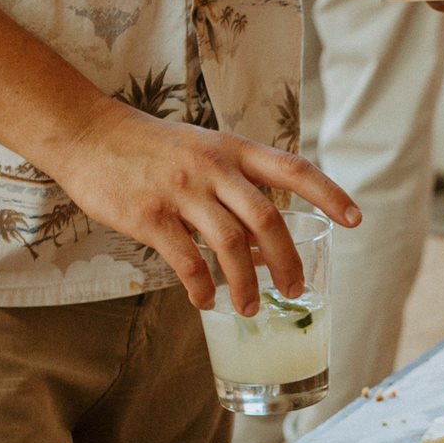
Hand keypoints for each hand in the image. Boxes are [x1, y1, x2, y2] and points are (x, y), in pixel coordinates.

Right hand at [45, 103, 356, 317]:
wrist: (88, 134)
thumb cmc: (151, 149)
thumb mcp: (203, 153)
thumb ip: (236, 190)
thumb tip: (266, 247)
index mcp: (233, 149)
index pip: (294, 169)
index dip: (329, 194)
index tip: (355, 219)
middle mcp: (213, 167)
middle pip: (268, 219)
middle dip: (287, 262)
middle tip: (294, 291)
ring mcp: (181, 191)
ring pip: (231, 246)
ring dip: (245, 284)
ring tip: (248, 308)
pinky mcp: (149, 215)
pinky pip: (186, 261)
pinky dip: (201, 288)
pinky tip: (204, 301)